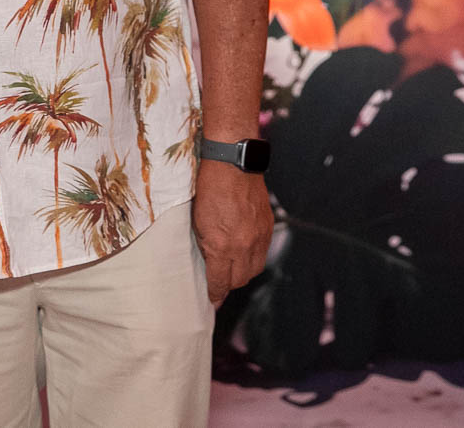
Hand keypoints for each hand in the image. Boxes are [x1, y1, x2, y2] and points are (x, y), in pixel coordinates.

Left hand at [192, 159, 272, 304]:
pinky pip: (263, 252)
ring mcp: (258, 237)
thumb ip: (204, 244)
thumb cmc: (207, 188)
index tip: (211, 300)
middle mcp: (244, 246)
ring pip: (254, 269)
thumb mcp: (196, 220)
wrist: (232, 163)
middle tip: (219, 283)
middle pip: (239, 280)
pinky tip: (244, 253)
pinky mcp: (267, 226)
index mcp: (222, 246)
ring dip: (242, 273)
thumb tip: (207, 263)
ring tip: (231, 270)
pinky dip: (253, 257)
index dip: (215, 294)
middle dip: (228, 285)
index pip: (220, 282)